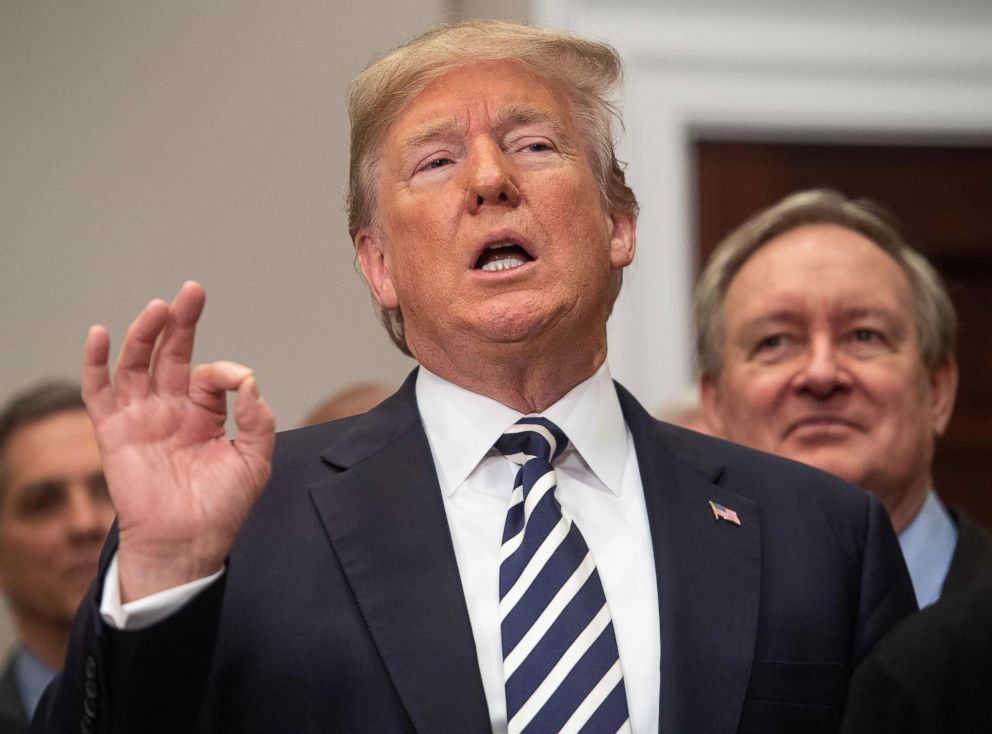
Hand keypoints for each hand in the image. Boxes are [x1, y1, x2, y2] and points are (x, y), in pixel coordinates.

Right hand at [82, 281, 274, 601]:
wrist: (189, 544)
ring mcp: (142, 418)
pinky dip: (96, 363)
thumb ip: (257, 419)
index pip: (211, 375)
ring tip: (159, 308)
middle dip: (182, 322)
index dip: (225, 372)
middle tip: (192, 292)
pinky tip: (99, 335)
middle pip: (171, 354)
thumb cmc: (222, 507)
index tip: (237, 383)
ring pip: (138, 365)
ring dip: (146, 334)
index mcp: (205, 414)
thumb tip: (249, 381)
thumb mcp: (254, 460)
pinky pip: (99, 393)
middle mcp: (172, 410)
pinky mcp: (116, 433)